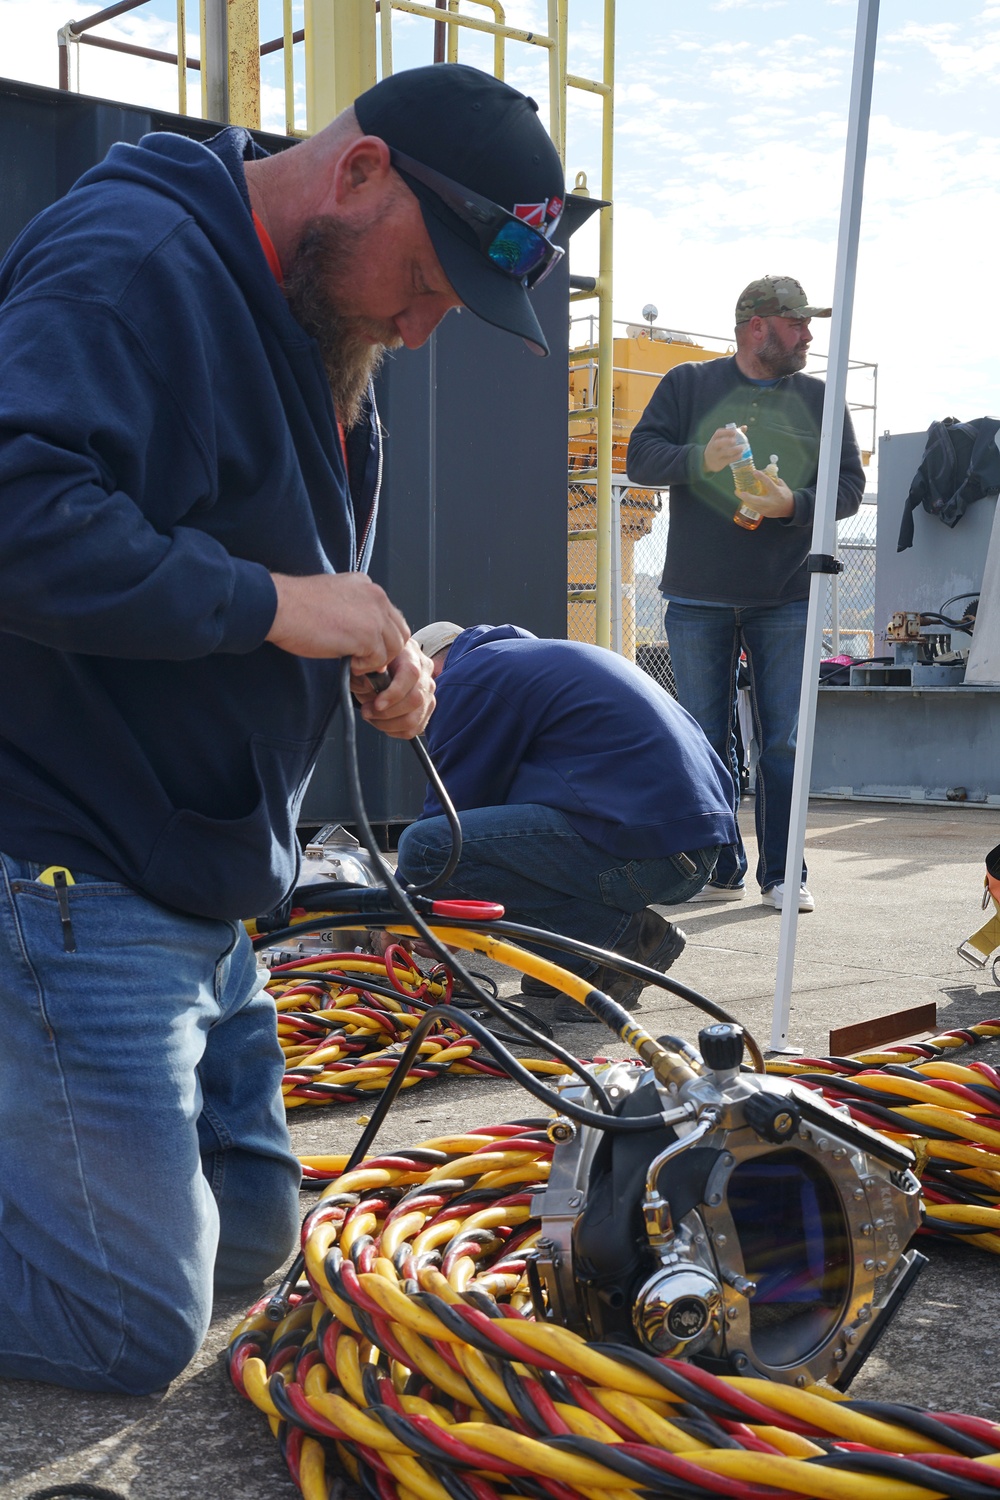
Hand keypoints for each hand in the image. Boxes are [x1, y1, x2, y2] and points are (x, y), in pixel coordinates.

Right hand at [266, 572, 408, 669]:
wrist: (280, 606)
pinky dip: (365, 667)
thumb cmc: (295, 605)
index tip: (365, 647)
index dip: (380, 635)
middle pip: (399, 631)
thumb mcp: (332, 597)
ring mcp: (374, 615)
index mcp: (366, 585)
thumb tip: (362, 635)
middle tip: (364, 659)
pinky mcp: (367, 635)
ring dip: (375, 660)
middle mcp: (375, 596)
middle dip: (385, 650)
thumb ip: (352, 610)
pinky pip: (379, 660)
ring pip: (394, 647)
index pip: (389, 614)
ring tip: (353, 661)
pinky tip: (348, 663)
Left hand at [350, 638, 434, 738]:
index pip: (411, 674)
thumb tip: (369, 685)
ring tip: (372, 717)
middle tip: (367, 712)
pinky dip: (395, 731)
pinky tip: (382, 722)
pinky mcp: (427, 708)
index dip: (394, 693)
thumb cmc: (373, 664)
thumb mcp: (364, 664)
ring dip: (388, 724)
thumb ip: (365, 673)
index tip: (376, 704)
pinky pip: (415, 728)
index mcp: (410, 654)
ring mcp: (428, 691)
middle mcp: (425, 672)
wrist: (383, 666)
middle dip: (387, 713)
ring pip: (415, 718)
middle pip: (416, 699)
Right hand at [702, 425, 749, 473]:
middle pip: (718, 443)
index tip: (734, 432)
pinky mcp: (719, 463)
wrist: (707, 461)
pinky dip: (734, 457)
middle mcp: (713, 446)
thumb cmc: (718, 447)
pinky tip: (740, 455)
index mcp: (714, 439)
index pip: (718, 433)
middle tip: (735, 441)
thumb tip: (745, 427)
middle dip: (727, 441)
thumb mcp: (721, 440)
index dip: (726, 432)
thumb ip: (733, 434)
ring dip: (733, 450)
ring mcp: (715, 455)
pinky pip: (727, 460)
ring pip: (723, 452)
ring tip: (741, 448)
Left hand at [736, 468, 794, 517]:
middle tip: (737, 491)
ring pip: (753, 505)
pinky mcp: (765, 514)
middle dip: (746, 496)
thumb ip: (774, 480)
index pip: (768, 483)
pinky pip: (755, 508)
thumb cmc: (786, 496)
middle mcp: (771, 502)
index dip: (761, 477)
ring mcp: (767, 510)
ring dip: (745, 500)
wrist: (790, 509)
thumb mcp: (782, 486)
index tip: (754, 472)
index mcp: (777, 492)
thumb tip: (765, 473)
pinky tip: (746, 499)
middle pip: (756, 500)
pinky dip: (750, 503)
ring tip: (739, 493)